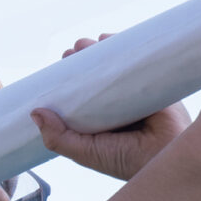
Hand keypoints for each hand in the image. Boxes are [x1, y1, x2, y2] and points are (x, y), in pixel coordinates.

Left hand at [33, 34, 191, 180]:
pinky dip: (124, 47)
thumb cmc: (126, 161)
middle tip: (71, 52)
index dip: (68, 81)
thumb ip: (59, 138)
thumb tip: (35, 113)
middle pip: (98, 76)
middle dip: (82, 61)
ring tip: (86, 44)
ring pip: (116, 66)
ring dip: (100, 50)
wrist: (166, 158)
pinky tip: (109, 39)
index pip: (82, 96)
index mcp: (102, 123)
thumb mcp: (85, 152)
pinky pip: (138, 60)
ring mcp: (137, 93)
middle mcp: (119, 106)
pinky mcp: (154, 83)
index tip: (57, 69)